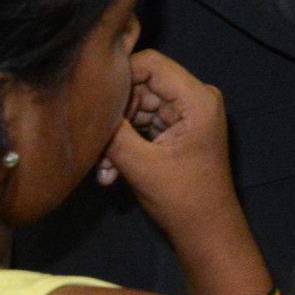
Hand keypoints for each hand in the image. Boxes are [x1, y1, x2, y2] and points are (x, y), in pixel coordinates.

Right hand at [97, 51, 239, 238]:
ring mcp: (187, 114)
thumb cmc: (181, 198)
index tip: (93, 102)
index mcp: (197, 98)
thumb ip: (114, 131)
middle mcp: (195, 98)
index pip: (151, 63)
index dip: (119, 76)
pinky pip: (144, 125)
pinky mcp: (177, 130)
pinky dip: (126, 145)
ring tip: (103, 168)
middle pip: (142, 86)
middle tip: (96, 147)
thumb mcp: (141, 164)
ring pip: (138, 108)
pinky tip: (110, 173)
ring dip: (116, 136)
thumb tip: (89, 106)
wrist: (206, 230)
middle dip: (115, 115)